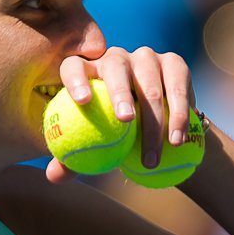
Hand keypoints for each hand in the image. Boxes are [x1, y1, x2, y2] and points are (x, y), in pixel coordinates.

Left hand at [45, 46, 193, 183]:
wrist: (155, 126)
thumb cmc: (113, 137)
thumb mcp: (93, 146)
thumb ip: (71, 159)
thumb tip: (55, 176)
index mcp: (87, 72)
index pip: (73, 67)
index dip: (75, 79)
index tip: (82, 102)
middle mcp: (115, 58)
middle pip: (115, 67)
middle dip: (120, 90)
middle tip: (125, 121)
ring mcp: (146, 58)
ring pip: (149, 83)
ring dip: (155, 117)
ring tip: (153, 150)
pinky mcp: (174, 64)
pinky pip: (177, 86)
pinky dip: (178, 114)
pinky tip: (176, 139)